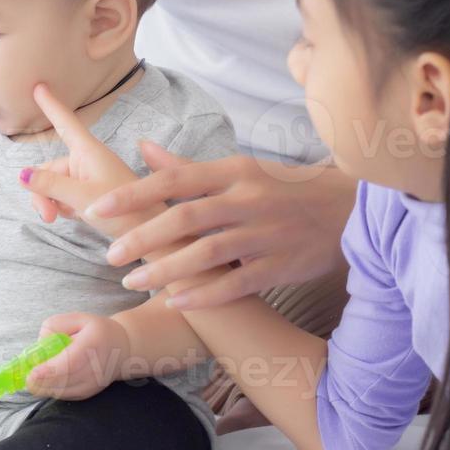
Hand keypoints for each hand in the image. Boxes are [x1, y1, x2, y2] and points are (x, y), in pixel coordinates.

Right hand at [18, 84, 156, 237]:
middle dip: (42, 192)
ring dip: (51, 202)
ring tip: (59, 219)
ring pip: (54, 185)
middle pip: (49, 169)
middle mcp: (87, 160)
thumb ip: (49, 185)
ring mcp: (89, 177)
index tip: (39, 85)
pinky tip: (74, 217)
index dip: (51, 105)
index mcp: (88, 151)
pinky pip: (66, 196)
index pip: (64, 122)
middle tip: (47, 217)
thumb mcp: (80, 197)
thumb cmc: (124, 211)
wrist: (151, 234)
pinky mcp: (92, 193)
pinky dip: (63, 207)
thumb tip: (22, 175)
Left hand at [26, 313, 130, 400]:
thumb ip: (55, 326)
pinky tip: (48, 380)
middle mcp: (95, 368)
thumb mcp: (77, 318)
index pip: (70, 363)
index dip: (49, 370)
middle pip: (63, 381)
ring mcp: (92, 384)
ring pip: (61, 392)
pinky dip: (51, 389)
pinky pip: (63, 395)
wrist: (122, 349)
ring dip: (44, 386)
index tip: (33, 373)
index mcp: (92, 345)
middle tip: (27, 377)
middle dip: (40, 382)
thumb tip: (40, 343)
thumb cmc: (95, 331)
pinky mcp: (86, 393)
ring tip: (38, 375)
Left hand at [94, 144, 353, 308]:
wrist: (349, 210)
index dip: (134, 194)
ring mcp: (266, 233)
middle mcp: (248, 199)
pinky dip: (206, 294)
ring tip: (133, 282)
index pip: (175, 179)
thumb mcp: (241, 168)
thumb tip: (143, 148)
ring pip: (207, 252)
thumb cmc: (285, 188)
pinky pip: (237, 282)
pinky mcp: (281, 265)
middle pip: (186, 217)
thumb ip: (189, 166)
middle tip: (110, 255)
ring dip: (166, 269)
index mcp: (234, 171)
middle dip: (143, 237)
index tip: (100, 209)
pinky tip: (176, 301)